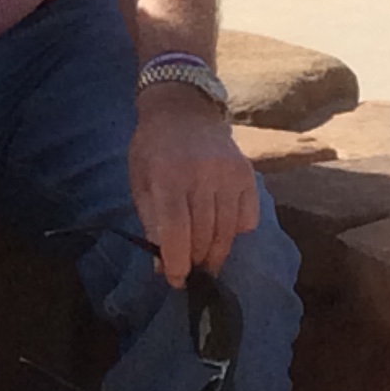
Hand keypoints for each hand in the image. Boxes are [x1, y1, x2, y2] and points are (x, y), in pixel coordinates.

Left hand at [128, 87, 258, 286]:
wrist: (183, 110)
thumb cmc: (154, 149)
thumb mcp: (141, 183)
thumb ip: (152, 224)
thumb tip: (162, 267)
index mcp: (168, 176)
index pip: (177, 231)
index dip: (177, 262)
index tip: (176, 280)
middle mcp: (202, 174)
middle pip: (205, 235)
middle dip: (196, 261)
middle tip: (190, 273)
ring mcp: (229, 174)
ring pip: (228, 231)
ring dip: (216, 253)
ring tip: (205, 262)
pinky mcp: (248, 175)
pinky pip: (248, 218)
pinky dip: (237, 232)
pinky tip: (223, 232)